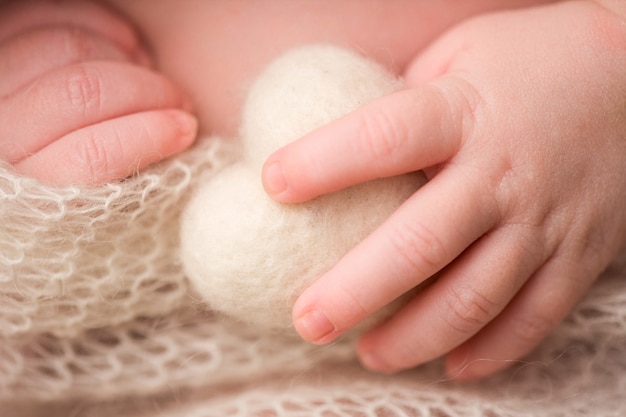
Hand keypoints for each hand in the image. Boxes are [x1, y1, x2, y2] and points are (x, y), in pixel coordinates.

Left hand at [0, 0, 196, 185]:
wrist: (25, 156)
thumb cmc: (72, 184)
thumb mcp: (95, 199)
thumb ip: (129, 171)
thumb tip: (180, 131)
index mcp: (32, 185)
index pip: (90, 157)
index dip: (148, 136)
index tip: (185, 127)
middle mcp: (2, 135)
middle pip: (81, 92)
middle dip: (147, 90)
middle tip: (179, 100)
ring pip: (67, 47)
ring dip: (124, 57)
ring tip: (149, 74)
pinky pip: (50, 17)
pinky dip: (100, 25)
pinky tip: (125, 45)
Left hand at [262, 1, 625, 379]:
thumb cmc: (530, 60)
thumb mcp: (458, 58)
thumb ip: (403, 105)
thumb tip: (338, 152)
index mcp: (465, 112)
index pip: (385, 139)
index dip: (323, 163)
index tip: (272, 186)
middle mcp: (503, 173)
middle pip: (420, 244)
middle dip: (356, 291)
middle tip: (305, 320)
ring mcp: (546, 220)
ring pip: (475, 298)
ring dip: (414, 337)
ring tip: (366, 353)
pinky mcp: (579, 254)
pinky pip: (533, 317)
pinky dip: (489, 351)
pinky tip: (448, 365)